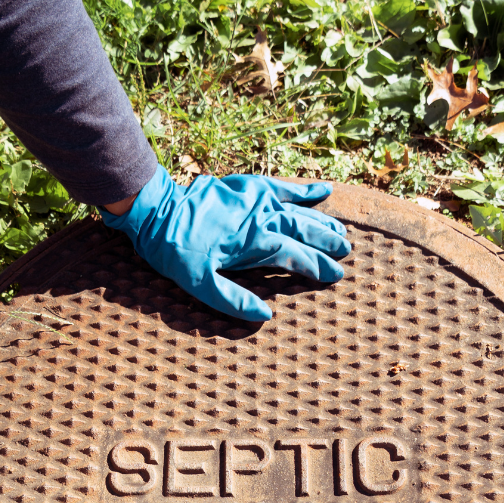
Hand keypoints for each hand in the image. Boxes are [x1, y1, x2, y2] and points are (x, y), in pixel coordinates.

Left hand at [102, 164, 350, 321]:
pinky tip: (324, 190)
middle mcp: (262, 218)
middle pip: (304, 230)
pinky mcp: (247, 186)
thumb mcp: (199, 285)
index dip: (318, 267)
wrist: (157, 210)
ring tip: (341, 231)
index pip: (296, 256)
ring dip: (321, 220)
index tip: (336, 275)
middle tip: (346, 252)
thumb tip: (265, 316)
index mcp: (256, 243)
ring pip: (298, 210)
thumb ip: (233, 300)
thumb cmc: (176, 251)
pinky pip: (282, 186)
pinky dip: (304, 189)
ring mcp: (256, 199)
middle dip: (327, 242)